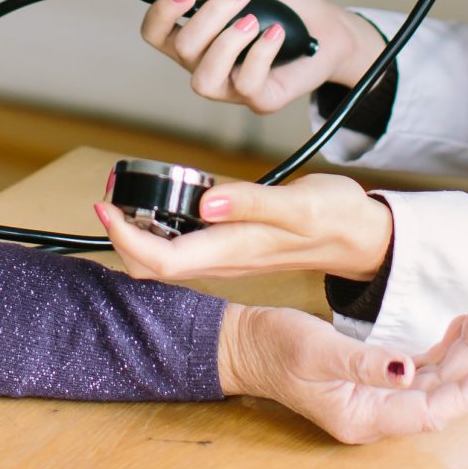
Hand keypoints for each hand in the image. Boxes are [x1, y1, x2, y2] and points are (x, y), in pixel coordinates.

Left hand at [94, 174, 393, 282]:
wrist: (362, 236)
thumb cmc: (334, 215)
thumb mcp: (298, 204)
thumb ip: (251, 202)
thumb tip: (204, 201)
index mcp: (233, 250)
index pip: (162, 261)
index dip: (126, 240)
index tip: (105, 209)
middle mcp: (224, 260)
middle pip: (154, 268)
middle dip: (121, 241)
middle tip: (106, 202)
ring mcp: (228, 257)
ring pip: (167, 262)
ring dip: (138, 238)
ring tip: (122, 204)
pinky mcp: (234, 248)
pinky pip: (185, 252)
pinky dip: (161, 234)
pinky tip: (160, 210)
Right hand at [137, 0, 384, 113]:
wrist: (326, 27)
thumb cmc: (281, 6)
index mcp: (194, 37)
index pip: (154, 33)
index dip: (161, 12)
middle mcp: (204, 65)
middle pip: (181, 49)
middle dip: (210, 14)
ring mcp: (230, 88)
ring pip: (204, 78)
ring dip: (228, 41)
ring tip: (252, 20)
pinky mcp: (259, 100)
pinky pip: (246, 83)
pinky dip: (260, 52)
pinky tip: (275, 33)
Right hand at [217, 302, 467, 443]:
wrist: (246, 344)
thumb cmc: (274, 347)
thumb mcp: (317, 351)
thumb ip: (364, 364)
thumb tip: (408, 371)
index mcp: (364, 418)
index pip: (429, 412)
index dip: (466, 392)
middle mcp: (377, 414)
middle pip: (439, 393)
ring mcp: (379, 397)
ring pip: (436, 379)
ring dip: (463, 349)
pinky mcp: (377, 378)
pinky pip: (422, 368)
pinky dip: (444, 347)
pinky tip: (460, 325)